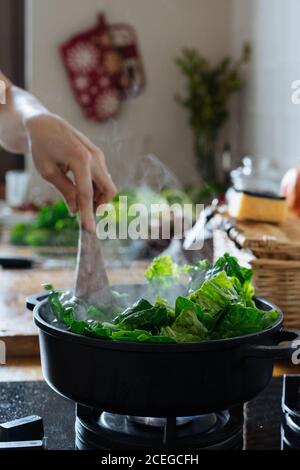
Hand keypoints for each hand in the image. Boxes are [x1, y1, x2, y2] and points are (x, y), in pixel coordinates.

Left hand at [24, 113, 116, 231]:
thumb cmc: (42, 147)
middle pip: (108, 190)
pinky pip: (102, 176)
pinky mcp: (98, 155)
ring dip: (97, 196)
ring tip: (77, 198)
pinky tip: (80, 187)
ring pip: (107, 184)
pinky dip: (95, 187)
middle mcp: (95, 157)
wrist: (44, 124)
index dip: (88, 214)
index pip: (87, 194)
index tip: (89, 230)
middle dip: (100, 205)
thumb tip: (75, 210)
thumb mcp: (48, 172)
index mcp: (81, 160)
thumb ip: (64, 190)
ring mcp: (98, 155)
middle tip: (84, 213)